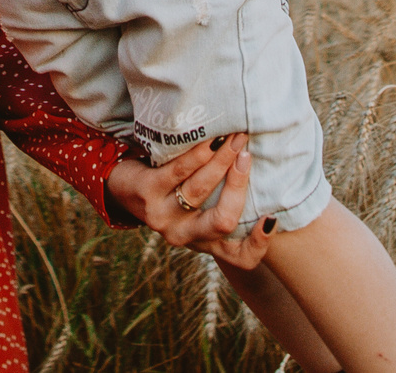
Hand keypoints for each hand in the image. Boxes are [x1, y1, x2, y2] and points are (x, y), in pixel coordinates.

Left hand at [105, 135, 275, 268]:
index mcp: (206, 242)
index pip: (242, 258)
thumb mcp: (200, 205)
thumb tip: (259, 166)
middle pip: (224, 221)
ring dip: (221, 160)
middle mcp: (186, 236)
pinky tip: (208, 140)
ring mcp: (164, 218)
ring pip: (201, 190)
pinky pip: (178, 172)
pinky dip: (197, 155)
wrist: (124, 187)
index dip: (260, 243)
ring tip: (233, 138)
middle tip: (247, 153)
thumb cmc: (174, 192)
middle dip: (238, 184)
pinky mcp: (147, 195)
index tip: (272, 217)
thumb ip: (226, 198)